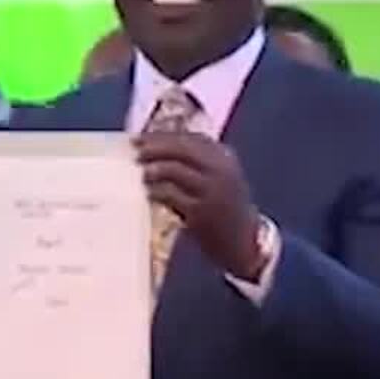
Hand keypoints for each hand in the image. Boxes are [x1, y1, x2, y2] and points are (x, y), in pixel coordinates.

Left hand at [135, 131, 265, 280]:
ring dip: (153, 168)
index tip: (140, 137)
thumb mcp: (220, 178)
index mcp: (224, 157)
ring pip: (175, 170)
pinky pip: (171, 195)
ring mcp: (211, 190)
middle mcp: (220, 170)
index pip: (189, 138)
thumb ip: (196, 163)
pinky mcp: (201, 212)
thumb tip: (155, 150)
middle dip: (155, 146)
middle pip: (181, 149)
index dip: (162, 136)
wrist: (245, 242)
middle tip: (134, 149)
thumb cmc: (225, 208)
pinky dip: (156, 191)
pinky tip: (148, 193)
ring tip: (139, 171)